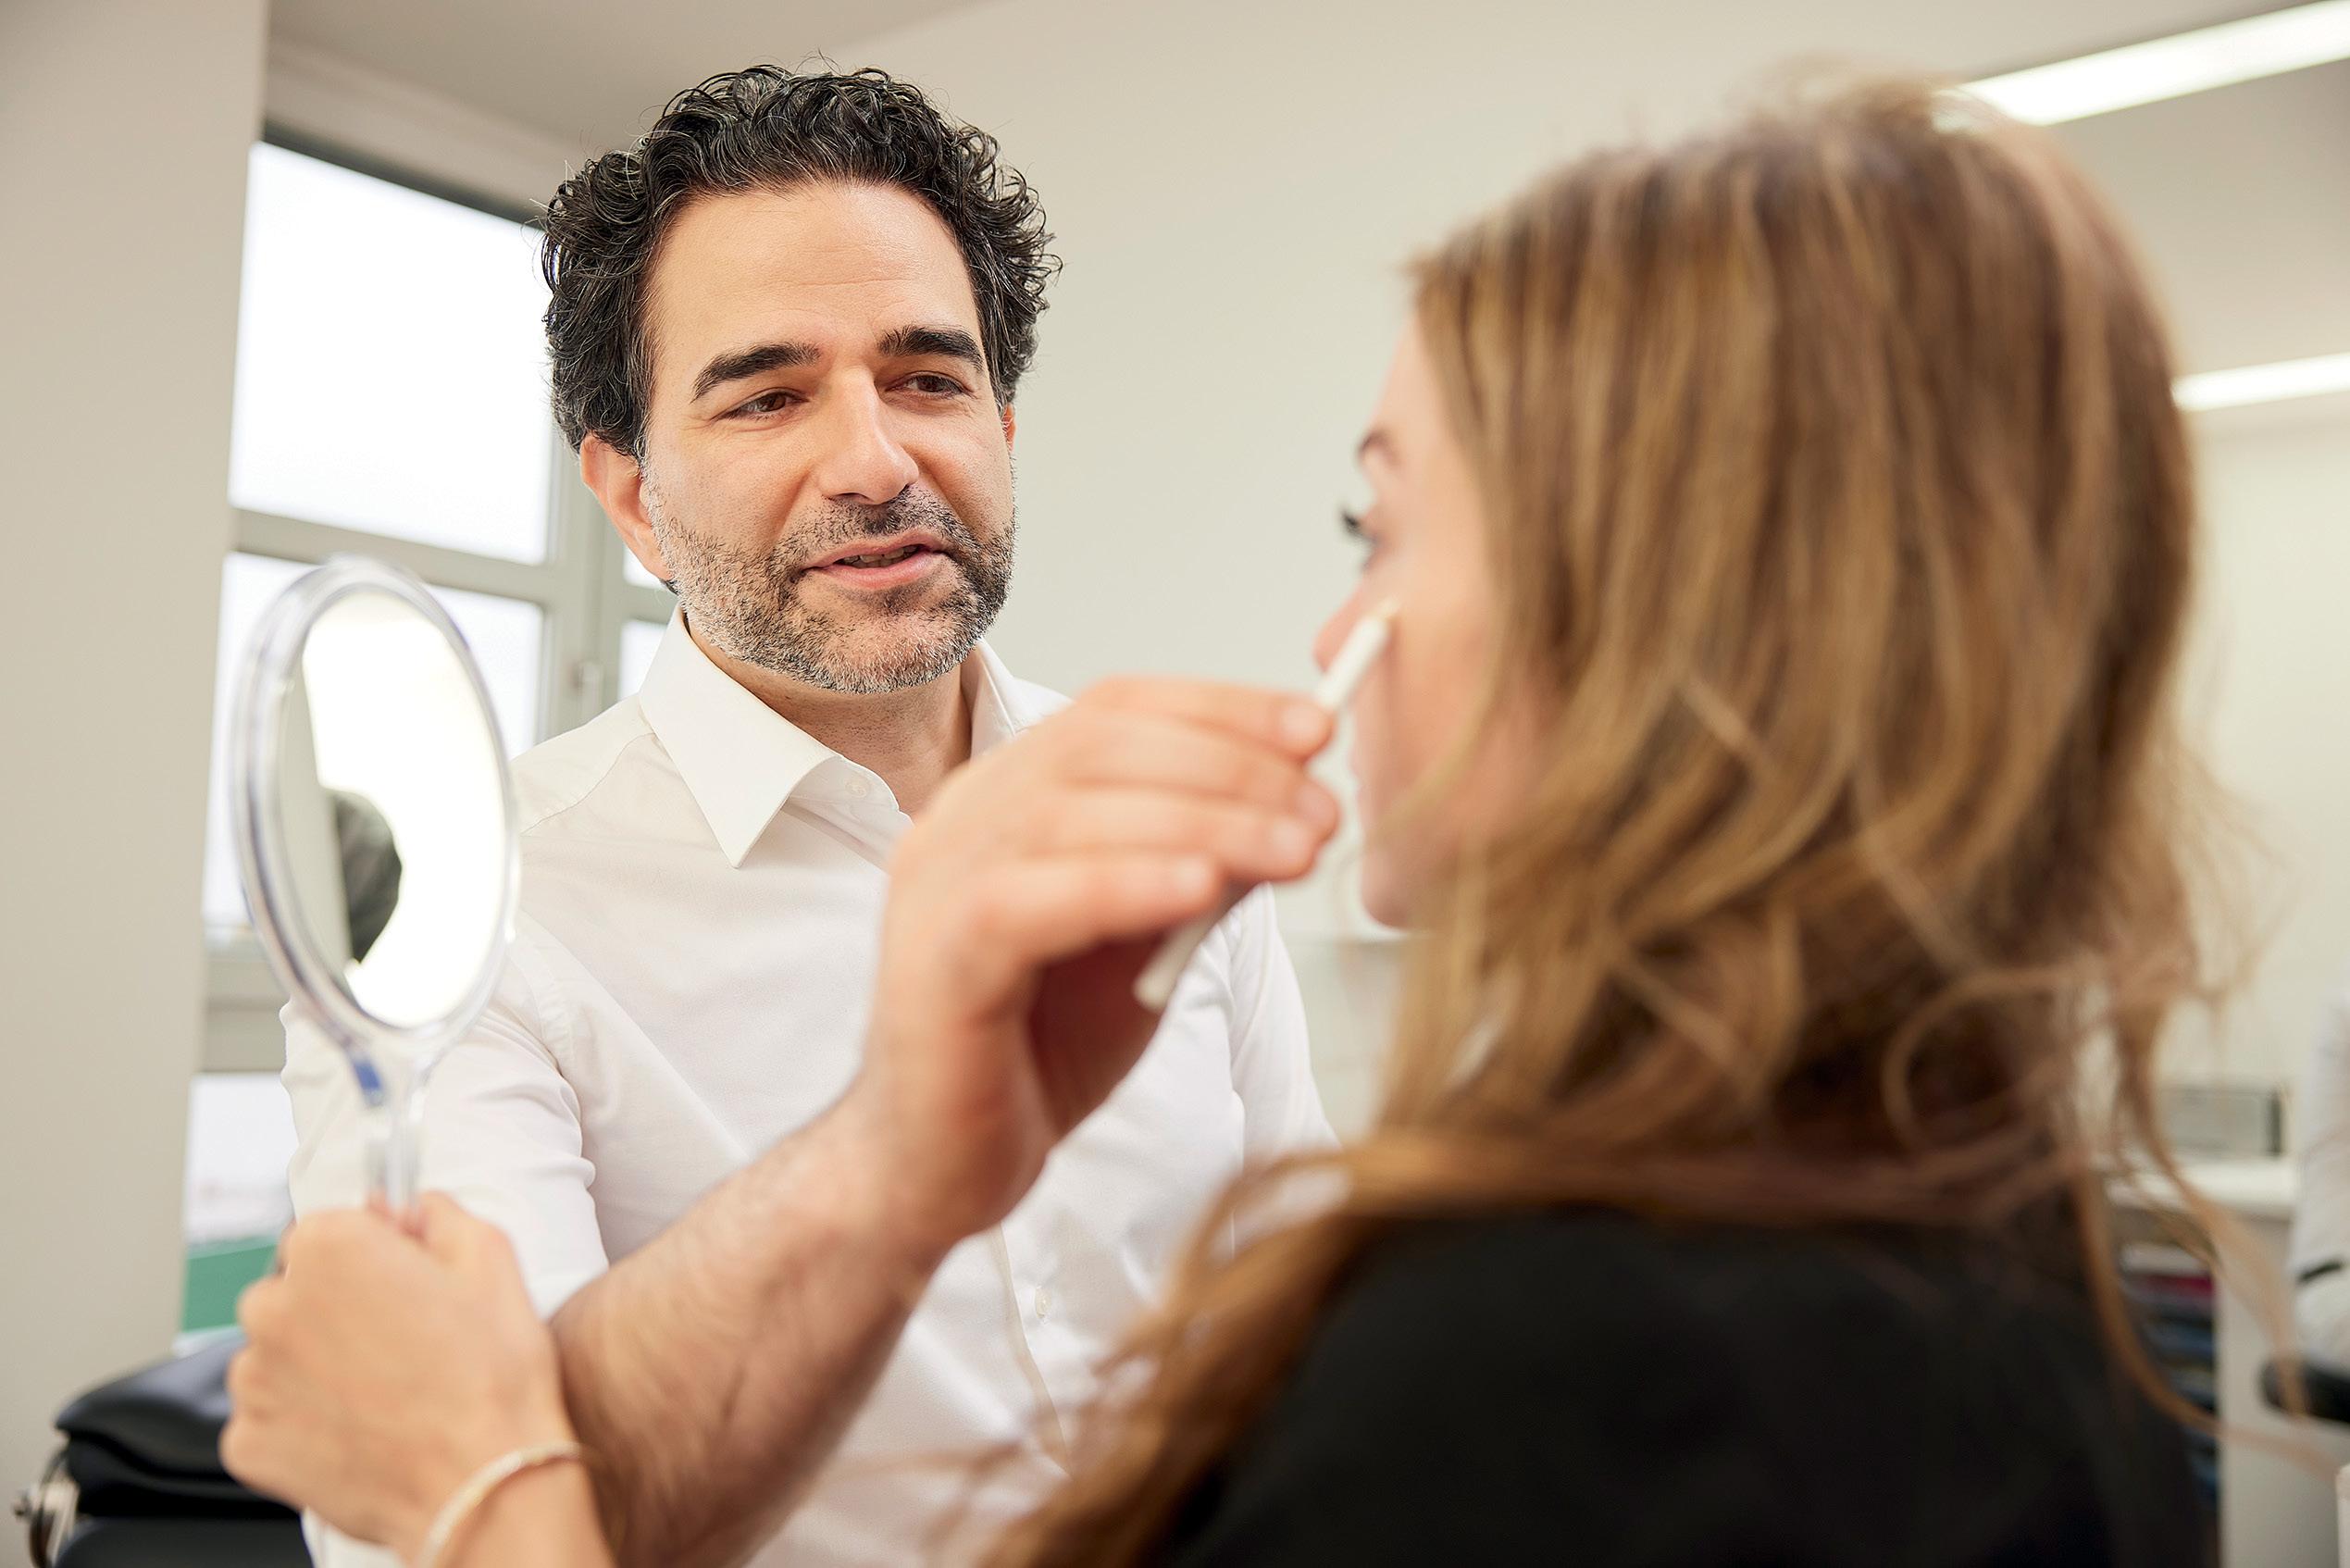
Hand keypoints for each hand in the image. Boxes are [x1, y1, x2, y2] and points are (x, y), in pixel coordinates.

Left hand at [222, 1194, 576, 1560]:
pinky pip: (268, 1418)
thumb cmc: (491, 1375)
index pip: (326, 1230)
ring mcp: (254, 1379)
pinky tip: (359, 1429)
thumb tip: (412, 1207)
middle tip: (398, 1341)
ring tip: (383, 1391)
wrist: (481, 1482)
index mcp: (329, 1247)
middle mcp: (274, 1305)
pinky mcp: (248, 1442)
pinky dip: (303, 1423)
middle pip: (292, 1291)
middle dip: (335, 1308)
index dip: (368, 1255)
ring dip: (315, 1365)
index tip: (397, 1281)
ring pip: (276, 1355)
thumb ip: (440, 1213)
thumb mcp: (491, 1258)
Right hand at [839, 676, 1338, 1259]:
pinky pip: (1027, 901)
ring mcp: (936, 883)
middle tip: (1322, 808)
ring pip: (1072, 813)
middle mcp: (963, 818)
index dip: (1221, 708)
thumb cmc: (1040, 1047)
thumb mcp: (1143, 941)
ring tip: (1293, 849)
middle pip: (1100, 745)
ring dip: (1203, 822)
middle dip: (1230, 766)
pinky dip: (1121, 884)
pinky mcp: (933, 959)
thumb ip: (1196, 869)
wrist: (943, 1165)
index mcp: (1009, 794)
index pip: (1115, 708)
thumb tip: (1297, 806)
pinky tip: (1200, 889)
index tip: (1317, 732)